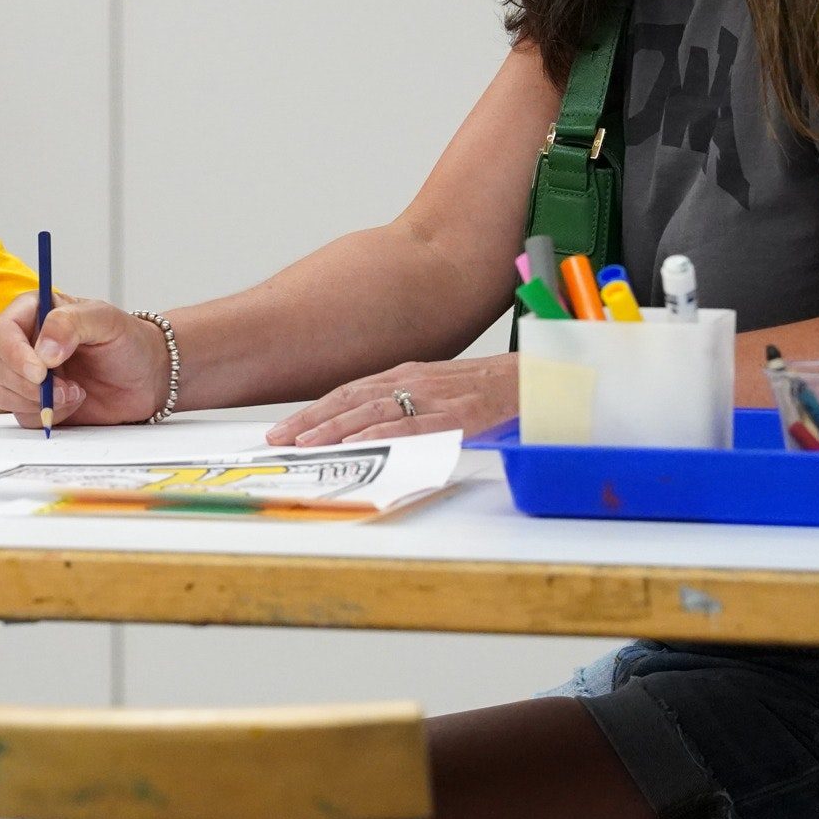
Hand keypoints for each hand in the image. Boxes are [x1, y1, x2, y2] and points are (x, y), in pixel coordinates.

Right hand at [0, 292, 168, 428]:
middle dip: (31, 384)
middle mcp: (25, 342)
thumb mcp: (106, 320)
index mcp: (34, 312)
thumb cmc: (129, 340)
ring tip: (75, 392)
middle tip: (69, 387)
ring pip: (4, 393)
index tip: (41, 372)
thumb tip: (43, 351)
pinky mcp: (36, 402)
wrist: (148, 377)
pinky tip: (73, 402)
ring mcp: (28, 374)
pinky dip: (48, 415)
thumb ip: (71, 324)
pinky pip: (23, 415)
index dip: (14, 354)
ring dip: (40, 401)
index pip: (3, 331)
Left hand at [266, 353, 517, 446]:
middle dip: (310, 420)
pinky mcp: (458, 415)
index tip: (285, 428)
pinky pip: (413, 424)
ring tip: (305, 444)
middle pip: (350, 399)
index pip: (348, 392)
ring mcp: (435, 397)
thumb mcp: (439, 389)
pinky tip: (357, 444)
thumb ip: (407, 403)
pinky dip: (382, 433)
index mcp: (407, 374)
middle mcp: (414, 381)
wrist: (538, 380)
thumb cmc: (490, 389)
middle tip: (279, 439)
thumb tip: (370, 429)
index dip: (313, 410)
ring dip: (334, 429)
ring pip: (373, 411)